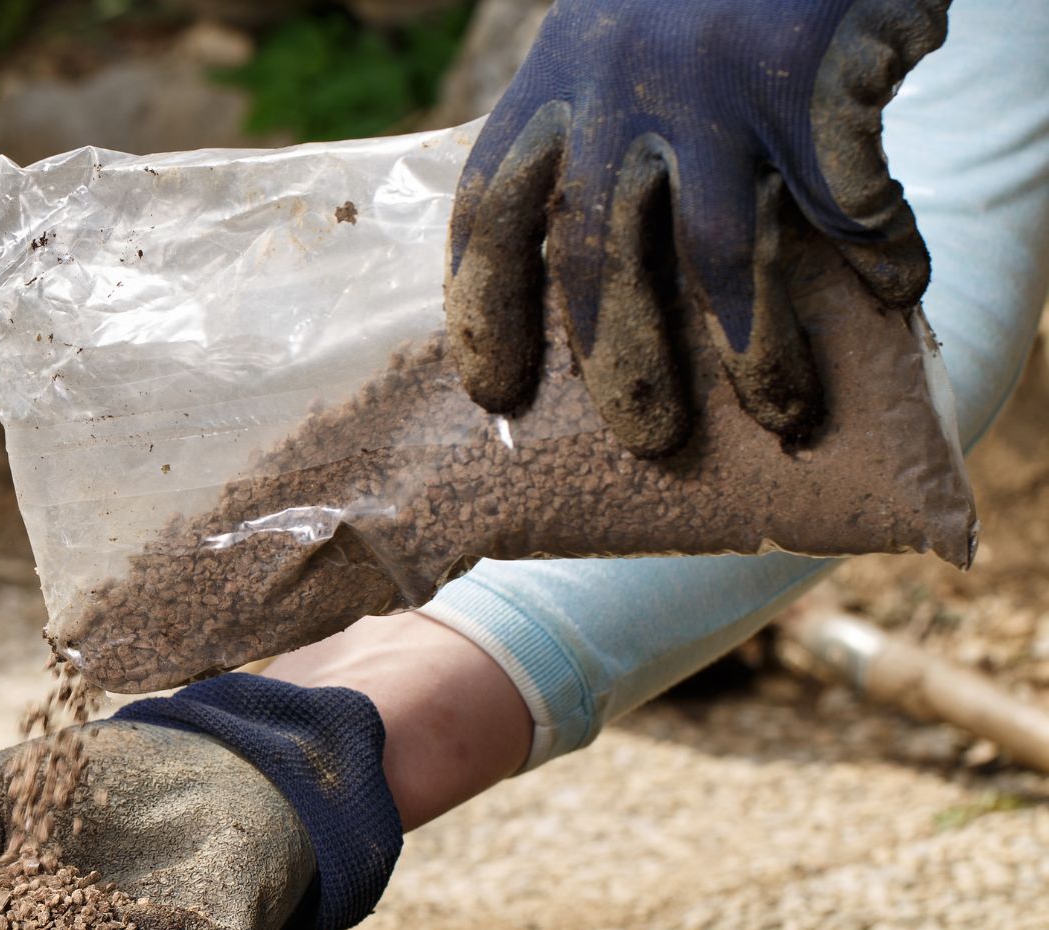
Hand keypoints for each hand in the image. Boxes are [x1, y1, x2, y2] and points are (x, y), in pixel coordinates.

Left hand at [445, 0, 949, 456]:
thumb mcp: (613, 40)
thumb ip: (587, 138)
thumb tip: (576, 287)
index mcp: (555, 79)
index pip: (490, 213)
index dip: (485, 311)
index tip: (494, 392)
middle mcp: (618, 84)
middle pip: (590, 256)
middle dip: (616, 362)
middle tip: (643, 438)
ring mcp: (714, 81)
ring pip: (718, 254)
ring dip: (753, 349)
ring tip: (783, 412)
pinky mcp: (808, 75)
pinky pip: (846, 197)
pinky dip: (879, 253)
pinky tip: (896, 293)